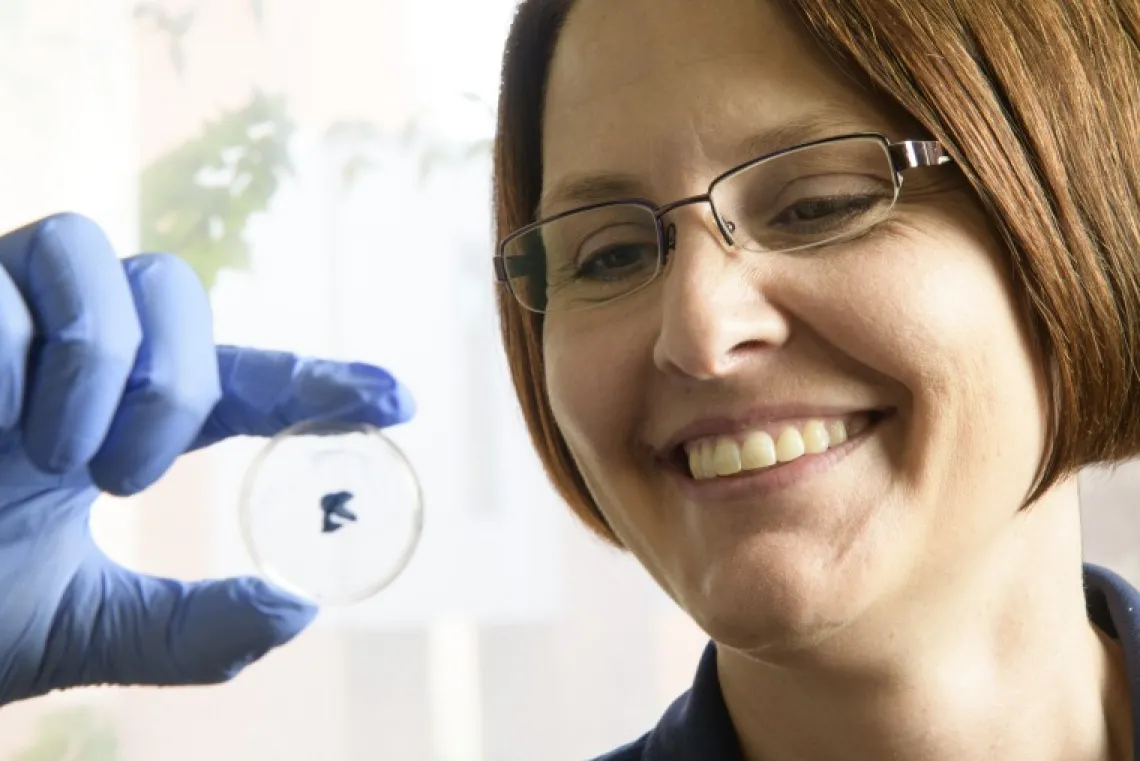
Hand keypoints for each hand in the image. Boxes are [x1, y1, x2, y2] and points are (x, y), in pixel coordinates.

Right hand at [0, 213, 414, 705]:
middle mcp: (61, 352)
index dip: (321, 383)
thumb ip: (185, 629)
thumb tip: (299, 608)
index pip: (241, 383)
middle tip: (124, 476)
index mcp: (111, 419)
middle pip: (177, 286)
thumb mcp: (77, 631)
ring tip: (54, 456)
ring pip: (99, 255)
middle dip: (178, 381)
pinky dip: (6, 358)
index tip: (401, 401)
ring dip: (101, 361)